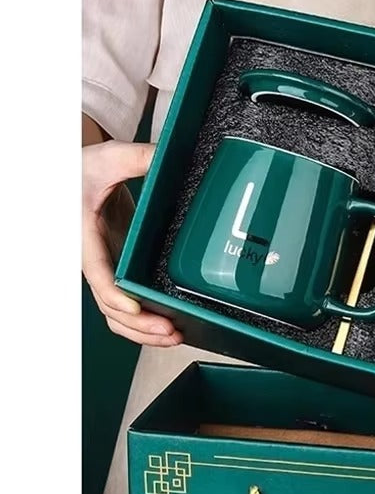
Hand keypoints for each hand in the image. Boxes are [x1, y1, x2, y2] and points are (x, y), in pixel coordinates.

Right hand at [82, 139, 182, 345]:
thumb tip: (166, 156)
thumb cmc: (86, 168)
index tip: (137, 308)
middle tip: (171, 331)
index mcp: (85, 238)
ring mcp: (107, 270)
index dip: (117, 296)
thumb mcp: (109, 157)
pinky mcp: (119, 272)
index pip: (98, 275)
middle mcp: (94, 261)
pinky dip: (143, 324)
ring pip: (117, 316)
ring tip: (174, 336)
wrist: (80, 175)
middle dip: (140, 325)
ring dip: (143, 332)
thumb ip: (137, 157)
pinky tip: (168, 327)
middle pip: (111, 307)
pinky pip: (125, 308)